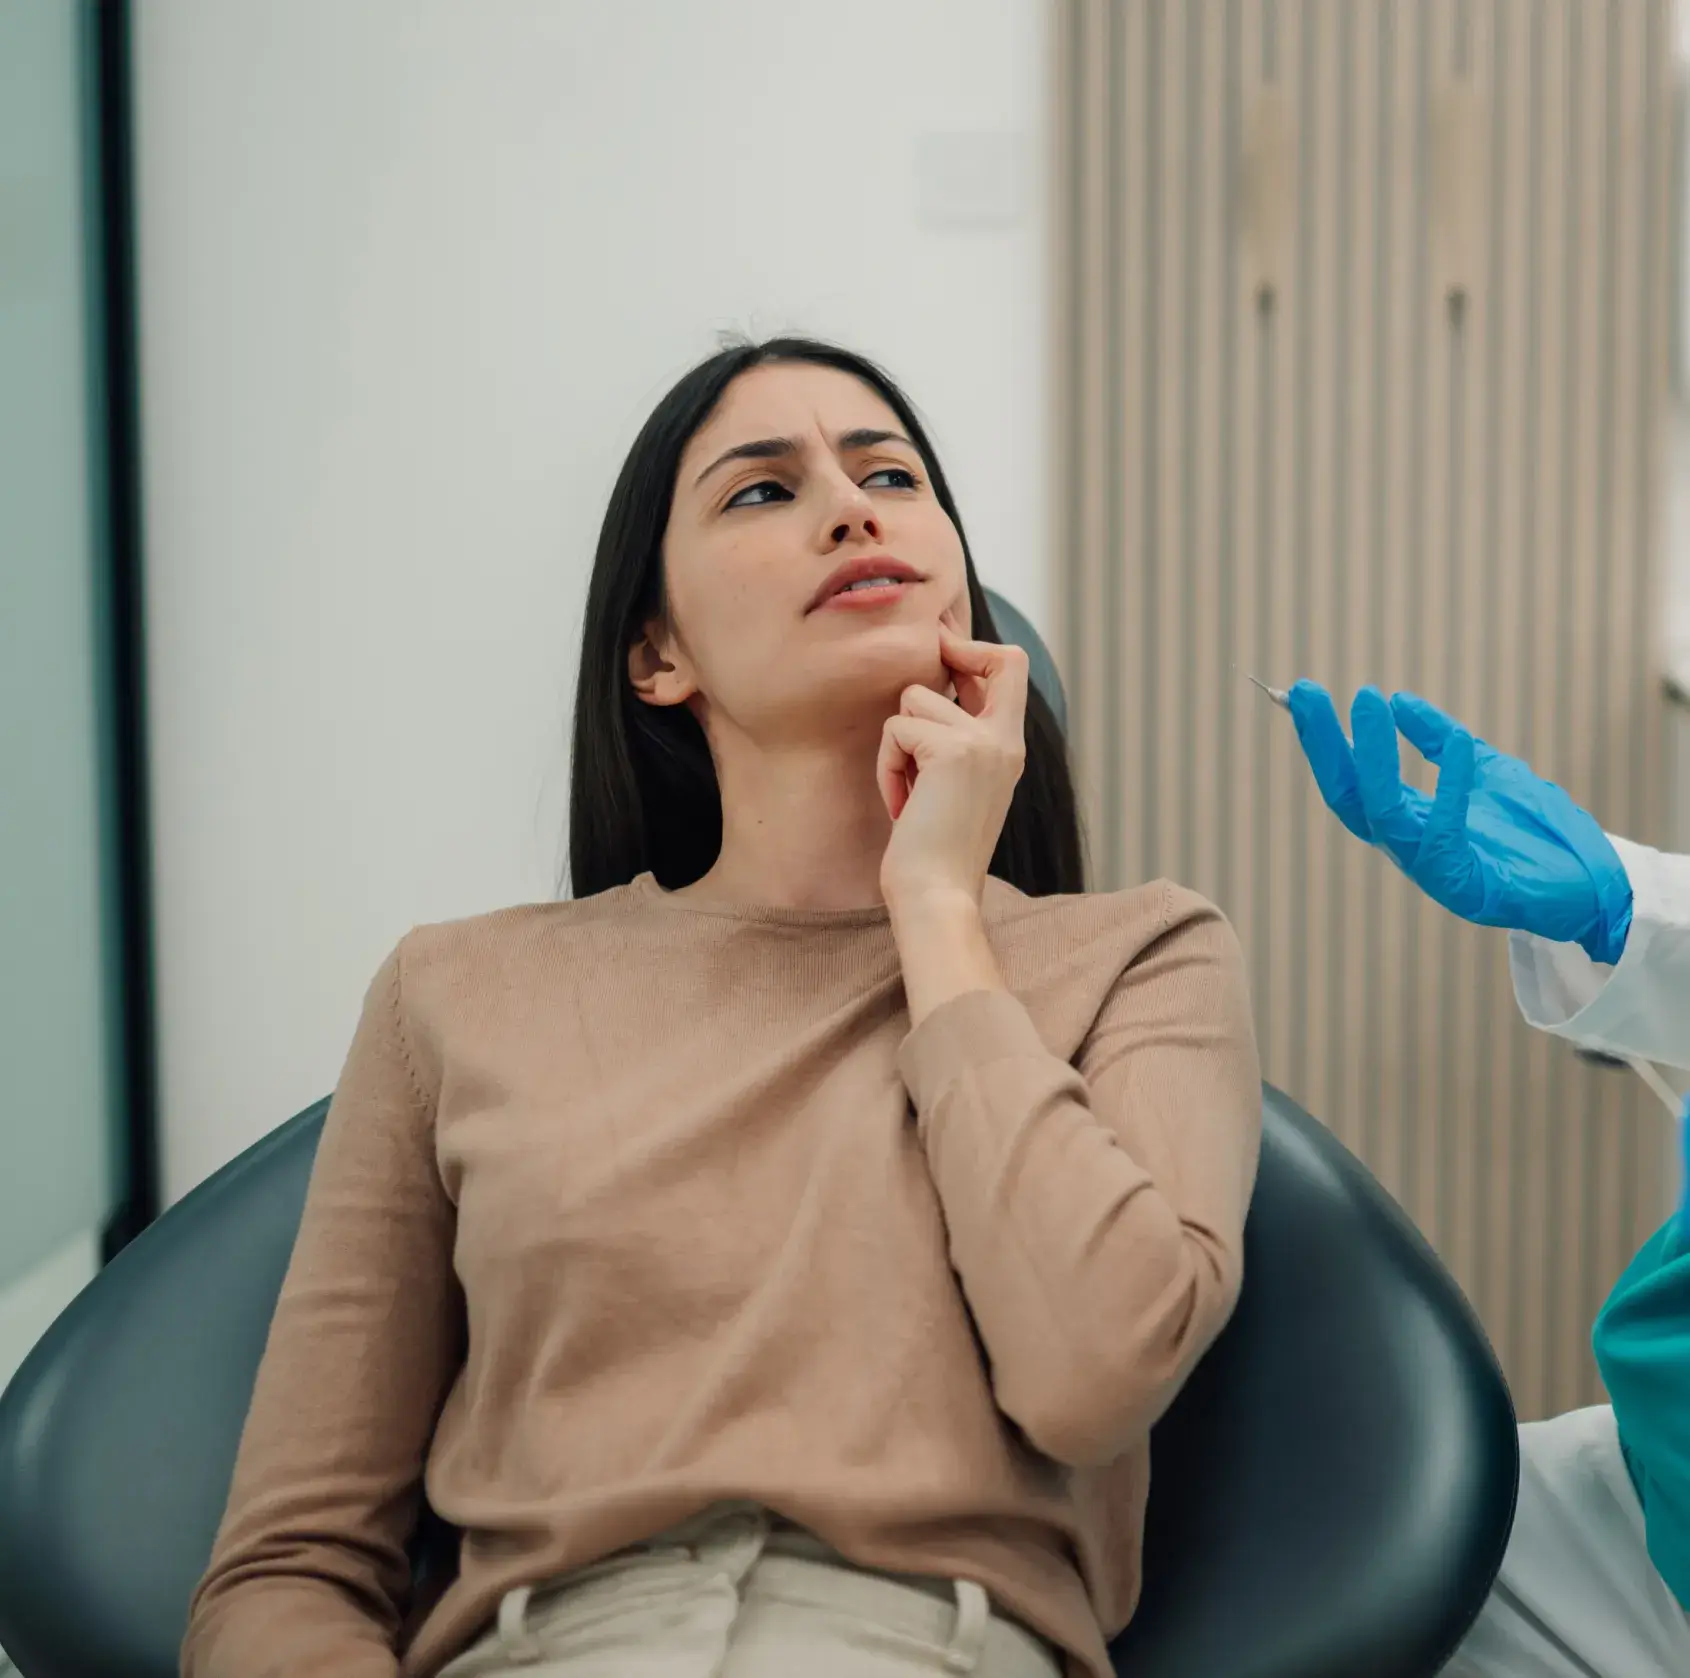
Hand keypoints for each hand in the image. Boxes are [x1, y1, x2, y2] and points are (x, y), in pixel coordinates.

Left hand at [877, 624, 1027, 911]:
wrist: (937, 896)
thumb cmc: (935, 852)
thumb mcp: (955, 786)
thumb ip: (955, 740)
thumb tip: (932, 692)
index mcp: (1009, 748)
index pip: (1013, 667)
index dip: (977, 650)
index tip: (945, 657)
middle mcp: (1005, 740)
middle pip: (999, 658)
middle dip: (953, 650)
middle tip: (926, 673)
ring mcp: (982, 743)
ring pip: (915, 698)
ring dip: (897, 744)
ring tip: (908, 791)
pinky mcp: (950, 751)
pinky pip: (896, 729)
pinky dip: (887, 767)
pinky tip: (901, 804)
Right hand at [1287, 681, 1632, 963]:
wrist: (1595, 885)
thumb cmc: (1538, 832)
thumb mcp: (1484, 770)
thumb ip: (1438, 740)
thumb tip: (1398, 698)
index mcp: (1406, 821)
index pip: (1351, 780)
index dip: (1325, 739)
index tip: (1305, 693)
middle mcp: (1406, 846)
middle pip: (1347, 796)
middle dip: (1323, 744)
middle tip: (1305, 693)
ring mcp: (1431, 868)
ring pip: (1383, 813)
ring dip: (1372, 755)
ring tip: (1368, 700)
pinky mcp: (1464, 887)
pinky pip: (1444, 832)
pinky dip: (1448, 784)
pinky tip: (1456, 740)